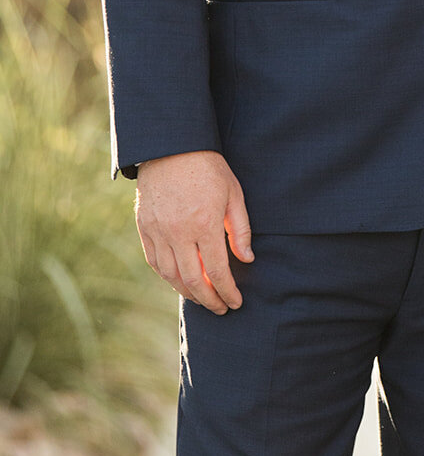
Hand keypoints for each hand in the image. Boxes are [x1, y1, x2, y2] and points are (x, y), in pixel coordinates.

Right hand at [135, 150, 253, 313]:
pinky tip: (180, 281)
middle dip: (209, 299)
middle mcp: (178, 232)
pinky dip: (168, 277)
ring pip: (171, 276)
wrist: (172, 147)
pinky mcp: (144, 227)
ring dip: (188, 293)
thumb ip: (240, 229)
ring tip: (203, 298)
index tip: (236, 302)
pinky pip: (155, 262)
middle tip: (221, 308)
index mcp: (204, 224)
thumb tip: (247, 259)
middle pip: (193, 280)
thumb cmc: (209, 169)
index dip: (228, 291)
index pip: (218, 271)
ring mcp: (158, 231)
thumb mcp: (233, 194)